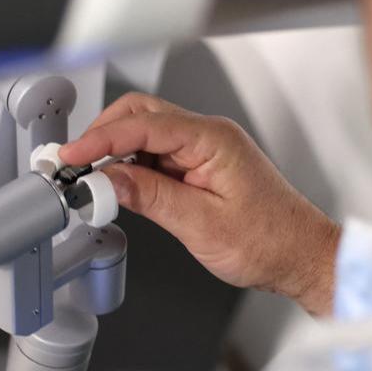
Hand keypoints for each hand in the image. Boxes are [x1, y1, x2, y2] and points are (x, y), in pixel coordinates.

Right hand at [61, 93, 338, 313]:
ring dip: (116, 152)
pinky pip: (157, 154)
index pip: (143, 124)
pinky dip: (132, 166)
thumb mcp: (200, 224)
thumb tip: (106, 180)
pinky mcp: (201, 165)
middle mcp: (209, 136)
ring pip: (146, 133)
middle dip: (102, 135)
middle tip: (73, 165)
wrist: (299, 256)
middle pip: (141, 114)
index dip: (100, 139)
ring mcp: (205, 149)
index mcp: (213, 140)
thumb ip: (149, 197)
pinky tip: (119, 188)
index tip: (71, 157)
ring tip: (92, 182)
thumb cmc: (269, 241)